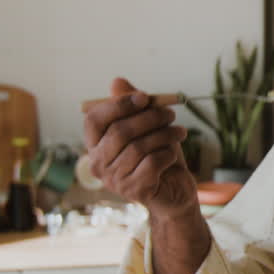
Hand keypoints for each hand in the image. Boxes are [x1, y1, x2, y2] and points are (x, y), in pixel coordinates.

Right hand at [82, 77, 197, 218]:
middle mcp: (98, 164)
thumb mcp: (147, 127)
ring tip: (180, 132)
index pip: (94, 120)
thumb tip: (117, 81)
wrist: (174, 190)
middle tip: (170, 113)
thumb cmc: (157, 155)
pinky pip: (152, 163)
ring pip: (138, 147)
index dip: (118, 105)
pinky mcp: (134, 191)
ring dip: (164, 135)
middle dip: (149, 118)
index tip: (144, 97)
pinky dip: (167, 154)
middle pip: (119, 132)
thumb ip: (133, 105)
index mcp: (95, 145)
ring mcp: (114, 180)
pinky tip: (173, 154)